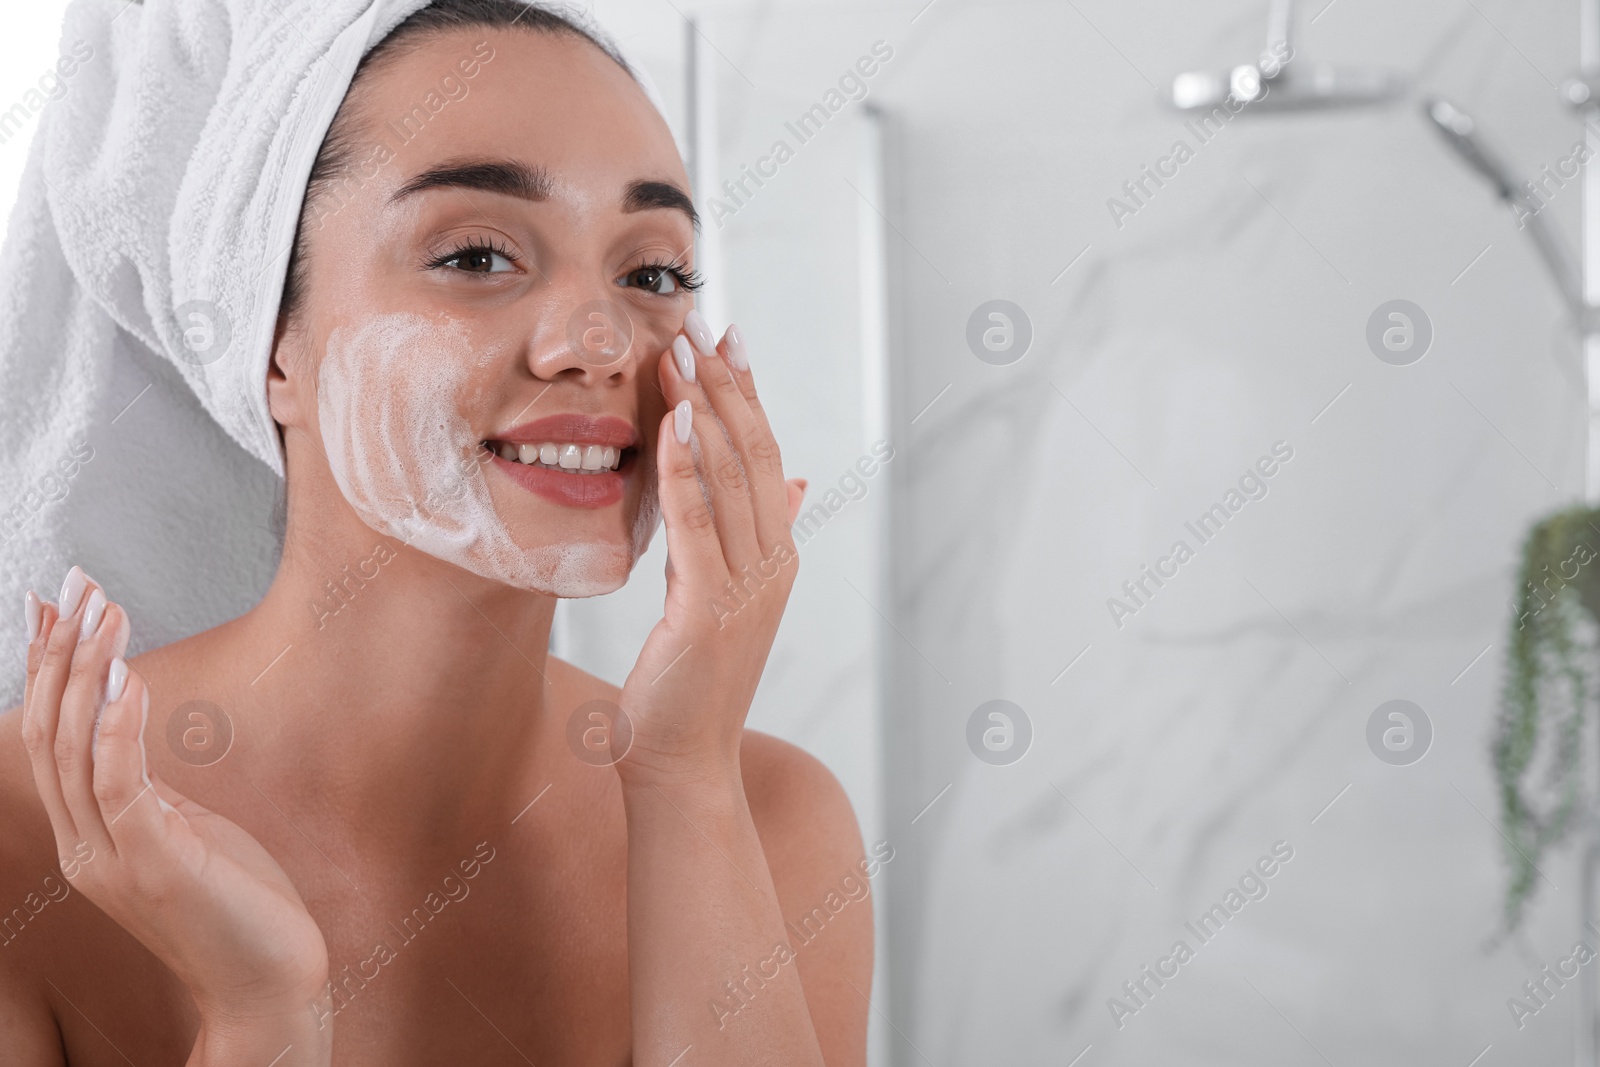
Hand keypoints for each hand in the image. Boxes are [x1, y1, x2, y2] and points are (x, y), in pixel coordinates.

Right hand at [20, 569, 330, 1054]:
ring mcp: (113, 859)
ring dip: (87, 672)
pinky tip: (130, 678)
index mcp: (89, 838)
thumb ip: (149, 789)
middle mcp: (84, 848)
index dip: (48, 670)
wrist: (271, 979)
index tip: (55, 607)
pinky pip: (120, 783)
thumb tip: (124, 723)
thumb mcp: (184, 832)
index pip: (49, 739)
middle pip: (48, 735)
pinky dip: (119, 726)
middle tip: (77, 587)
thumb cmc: (239, 904)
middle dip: (60, 654)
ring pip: (73, 750)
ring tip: (105, 611)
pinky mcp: (156, 863)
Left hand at [615, 318, 804, 785]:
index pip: (765, 460)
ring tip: (679, 353)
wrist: (684, 768)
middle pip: (755, 456)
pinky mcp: (710, 609)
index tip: (725, 341)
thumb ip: (749, 539)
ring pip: (732, 479)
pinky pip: (699, 526)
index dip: (744, 398)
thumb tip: (793, 486)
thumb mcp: (721, 600)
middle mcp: (772, 565)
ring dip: (704, 410)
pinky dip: (686, 471)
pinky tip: (671, 424)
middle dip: (726, 386)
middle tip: (700, 325)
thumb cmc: (689, 689)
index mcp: (774, 559)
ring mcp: (748, 588)